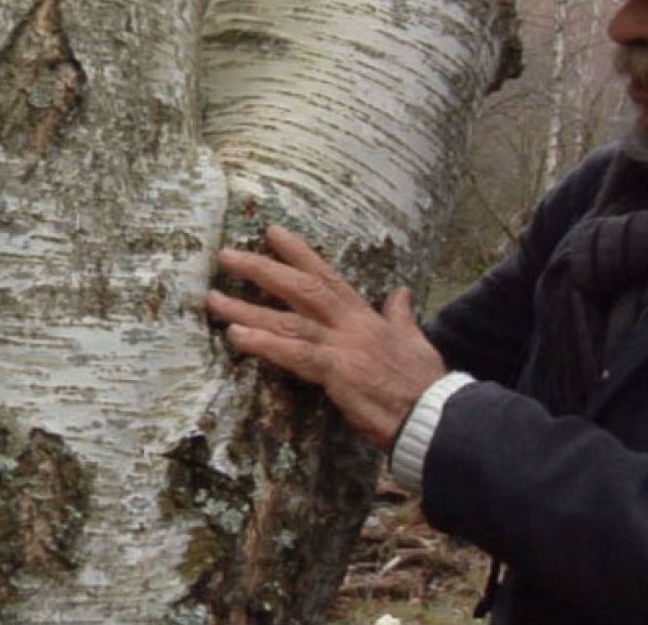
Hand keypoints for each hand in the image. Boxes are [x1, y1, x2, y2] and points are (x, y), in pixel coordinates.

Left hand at [207, 225, 447, 450]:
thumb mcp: (415, 340)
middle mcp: (351, 325)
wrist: (435, 414)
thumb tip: (400, 291)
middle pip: (300, 288)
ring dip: (246, 309)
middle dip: (261, 269)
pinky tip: (237, 336)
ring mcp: (343, 347)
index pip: (328, 276)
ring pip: (288, 320)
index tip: (271, 232)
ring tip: (212, 299)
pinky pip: (294, 354)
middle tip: (226, 256)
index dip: (298, 252)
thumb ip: (401, 315)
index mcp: (366, 317)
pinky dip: (265, 343)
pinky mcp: (339, 372)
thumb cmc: (424, 383)